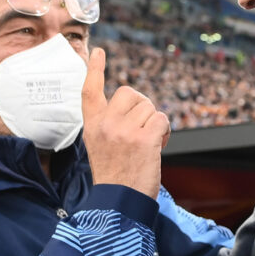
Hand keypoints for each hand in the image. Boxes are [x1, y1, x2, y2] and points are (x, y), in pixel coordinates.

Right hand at [81, 48, 169, 199]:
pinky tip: (157, 147)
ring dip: (154, 123)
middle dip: (142, 106)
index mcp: (92, 126)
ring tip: (147, 145)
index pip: (89, 91)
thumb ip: (112, 125)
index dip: (94, 69)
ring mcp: (124, 130)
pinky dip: (164, 131)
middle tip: (141, 129)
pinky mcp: (144, 138)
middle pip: (130, 93)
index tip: (98, 52)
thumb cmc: (116, 177)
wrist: (119, 203)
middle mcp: (105, 124)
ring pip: (150, 107)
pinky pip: (162, 119)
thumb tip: (138, 108)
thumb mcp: (101, 147)